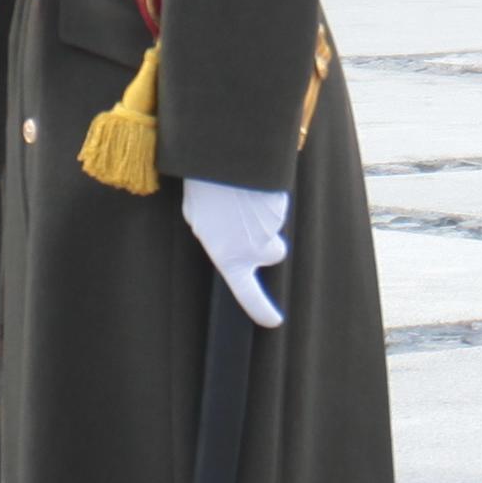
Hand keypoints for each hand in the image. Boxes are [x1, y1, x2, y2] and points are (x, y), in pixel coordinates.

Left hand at [182, 178, 290, 328]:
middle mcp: (256, 249)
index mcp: (229, 258)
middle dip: (267, 240)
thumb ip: (213, 236)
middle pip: (274, 253)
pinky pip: (277, 203)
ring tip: (238, 192)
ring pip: (273, 224)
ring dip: (260, 211)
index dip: (259, 309)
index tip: (273, 321)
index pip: (246, 293)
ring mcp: (272, 229)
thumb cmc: (204, 191)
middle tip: (247, 219)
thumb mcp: (198, 219)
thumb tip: (225, 236)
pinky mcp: (284, 206)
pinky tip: (249, 183)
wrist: (223, 160)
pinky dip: (267, 195)